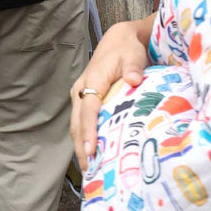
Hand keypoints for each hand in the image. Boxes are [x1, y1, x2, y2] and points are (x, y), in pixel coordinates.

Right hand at [70, 18, 150, 170]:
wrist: (117, 40)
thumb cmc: (127, 49)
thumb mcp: (133, 55)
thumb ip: (133, 67)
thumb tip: (134, 79)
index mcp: (93, 80)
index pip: (89, 109)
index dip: (89, 131)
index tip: (90, 150)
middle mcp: (81, 89)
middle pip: (77, 122)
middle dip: (81, 146)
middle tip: (90, 170)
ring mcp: (80, 94)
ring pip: (76, 124)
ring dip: (80, 145)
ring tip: (89, 169)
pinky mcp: (83, 99)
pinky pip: (80, 121)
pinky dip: (83, 138)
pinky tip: (91, 153)